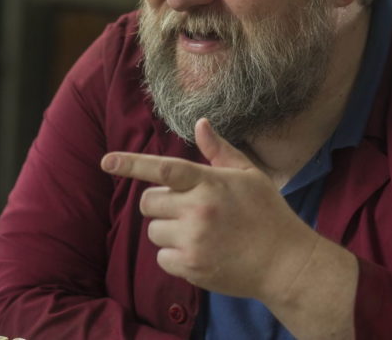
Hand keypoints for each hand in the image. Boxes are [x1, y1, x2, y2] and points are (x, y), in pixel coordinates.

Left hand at [100, 118, 319, 302]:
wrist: (285, 263)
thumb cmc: (268, 214)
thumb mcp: (249, 175)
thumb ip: (219, 151)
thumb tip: (200, 123)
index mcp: (210, 183)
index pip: (163, 169)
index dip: (131, 164)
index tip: (106, 162)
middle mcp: (198, 210)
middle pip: (149, 202)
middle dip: (160, 203)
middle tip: (185, 208)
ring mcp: (193, 241)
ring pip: (153, 230)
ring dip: (168, 230)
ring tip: (198, 232)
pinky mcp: (191, 267)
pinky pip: (161, 257)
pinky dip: (174, 255)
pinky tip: (200, 252)